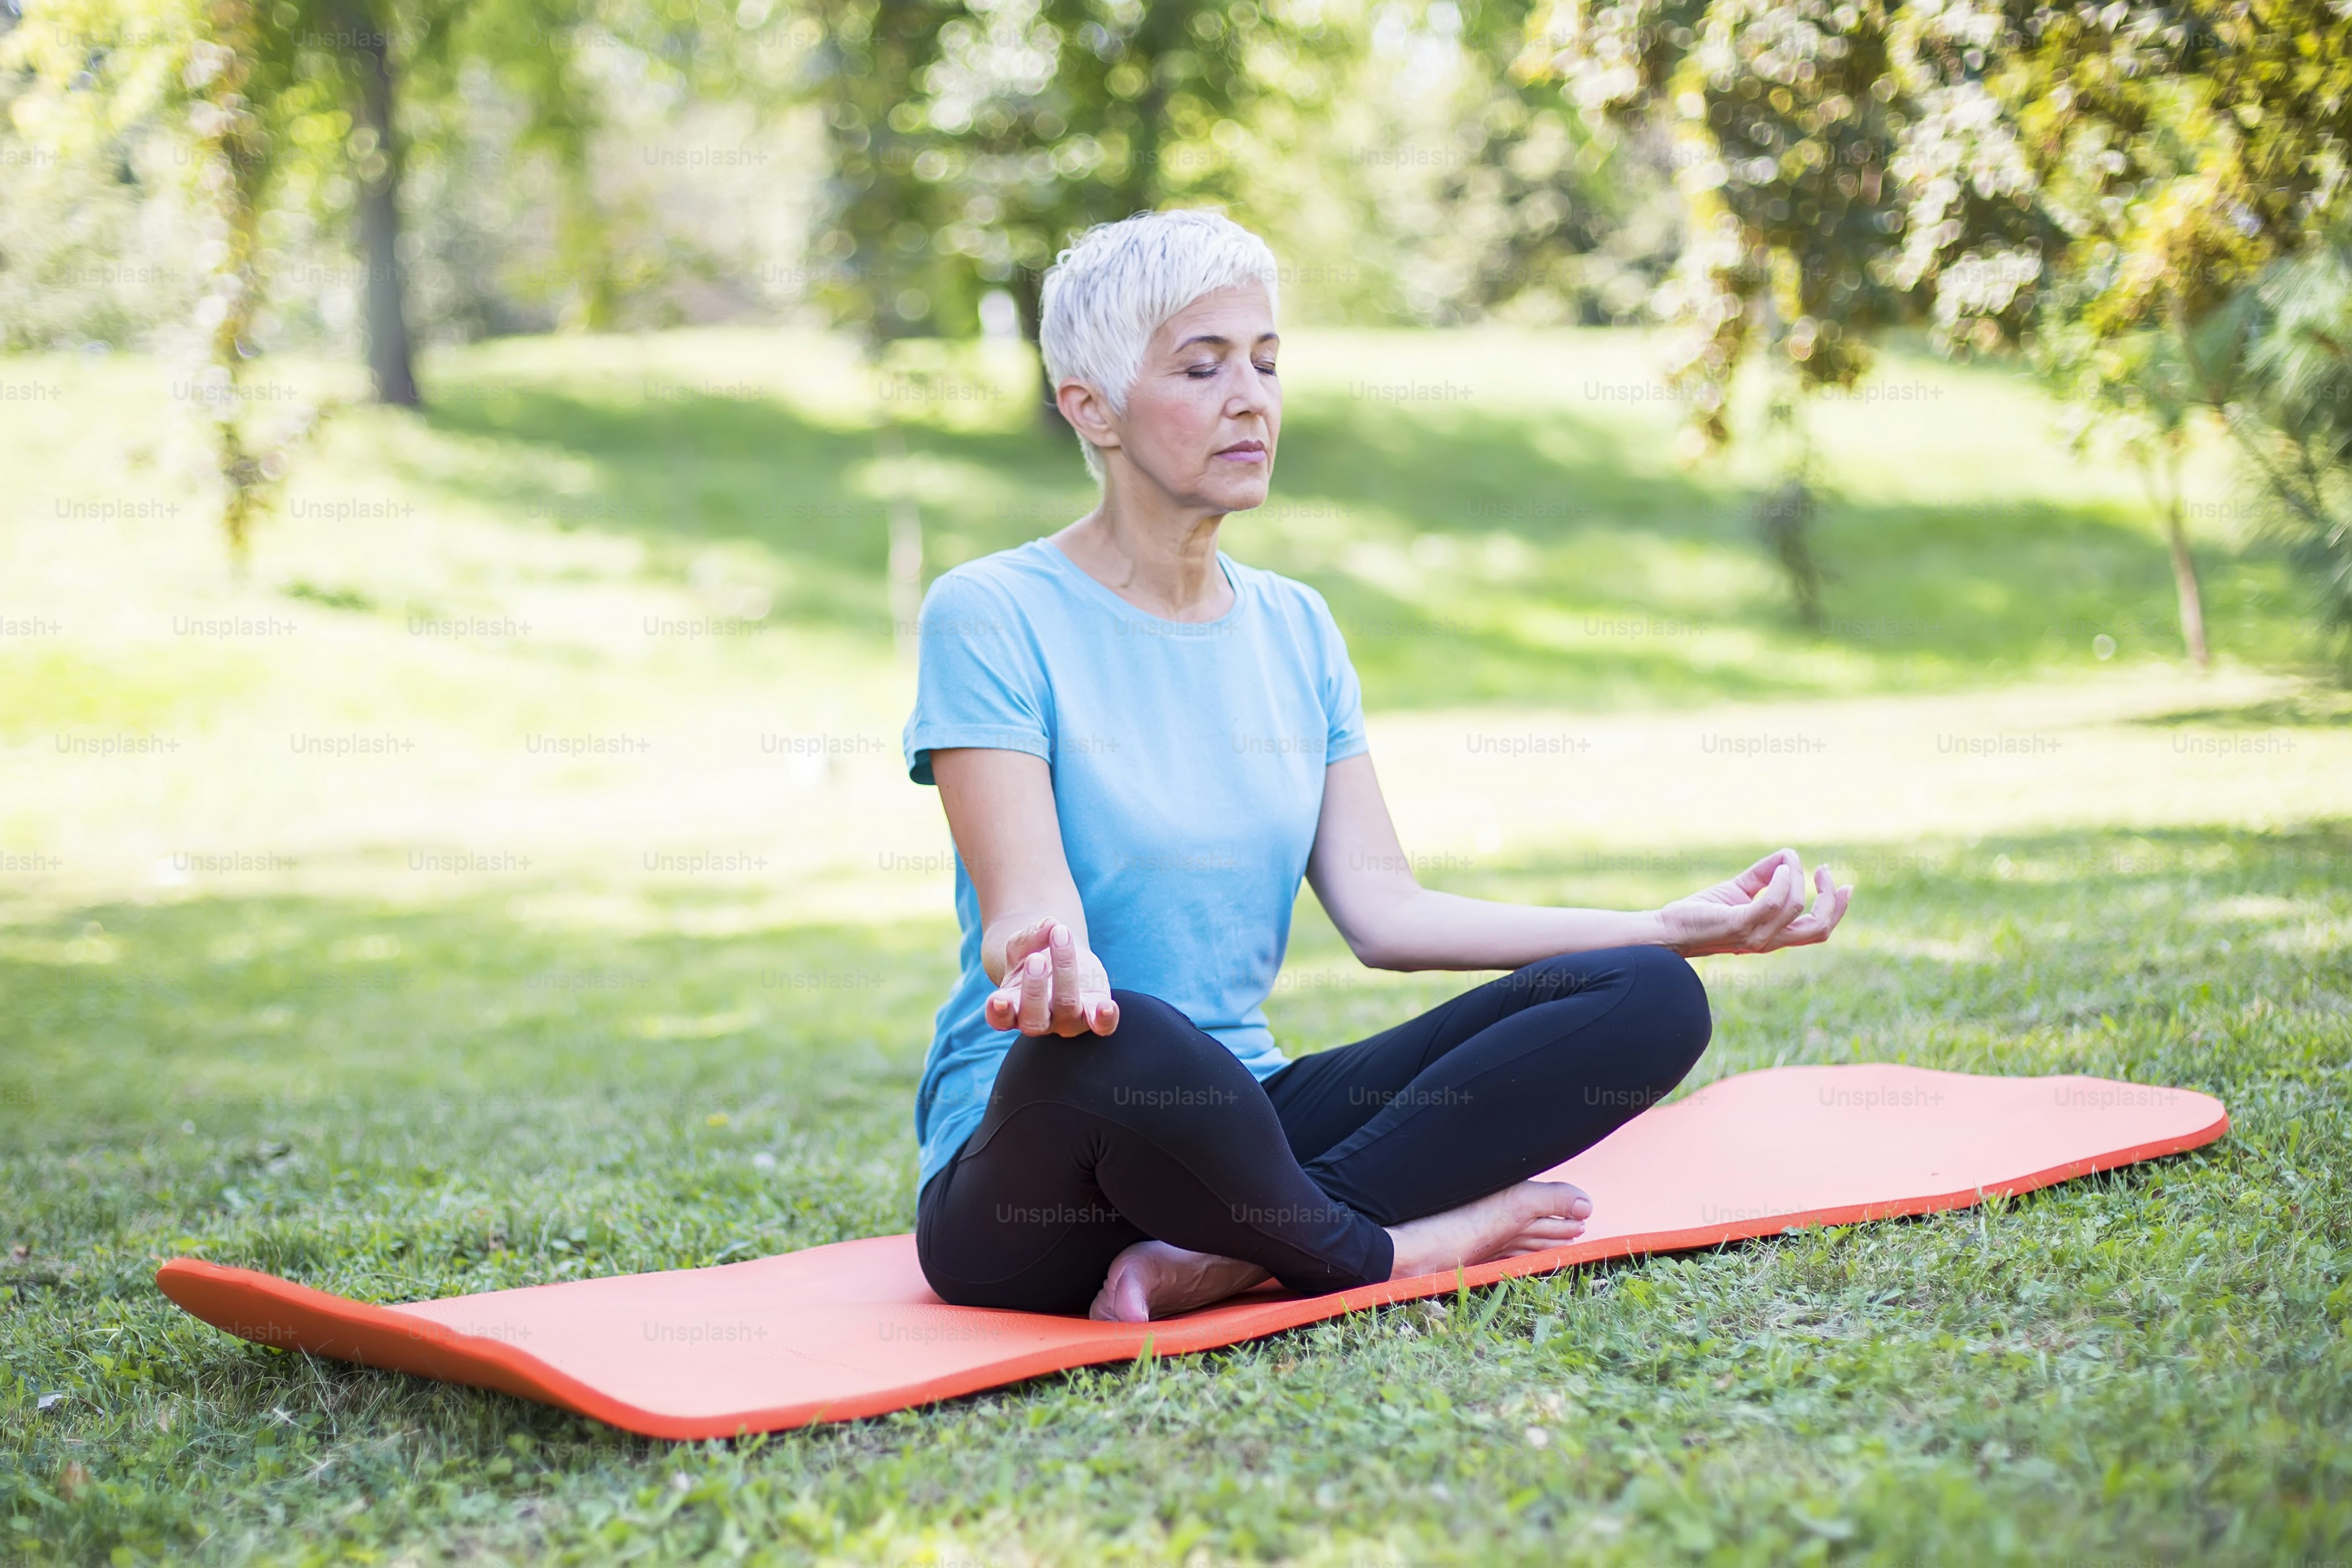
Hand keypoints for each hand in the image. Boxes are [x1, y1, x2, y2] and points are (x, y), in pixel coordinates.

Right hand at [984, 919, 1119, 1036]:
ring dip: (1065, 975)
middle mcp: (1037, 1020)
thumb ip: (1030, 936)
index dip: (997, 1013)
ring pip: (1066, 1009)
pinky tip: (1107, 1005)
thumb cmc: (1033, 954)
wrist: (1057, 959)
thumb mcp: (1023, 943)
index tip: (998, 999)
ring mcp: (1066, 1020)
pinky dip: (1104, 1018)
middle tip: (1036, 959)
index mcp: (1011, 1006)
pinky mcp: (1092, 1014)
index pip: (999, 1019)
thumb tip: (1050, 925)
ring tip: (1061, 937)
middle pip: (1033, 1019)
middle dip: (1034, 989)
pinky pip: (1101, 1025)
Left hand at [1657, 848, 1851, 957]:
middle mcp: (1769, 941)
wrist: (1669, 930)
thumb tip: (1788, 855)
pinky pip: (1772, 904)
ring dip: (1798, 880)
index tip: (1843, 883)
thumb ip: (1764, 875)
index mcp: (1774, 935)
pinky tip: (1780, 867)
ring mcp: (1755, 936)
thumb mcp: (1740, 890)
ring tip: (1787, 861)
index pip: (1818, 930)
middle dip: (1832, 899)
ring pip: (1797, 908)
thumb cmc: (1702, 913)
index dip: (1837, 909)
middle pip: (1819, 928)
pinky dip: (1782, 882)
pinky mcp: (1739, 926)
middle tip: (1824, 870)